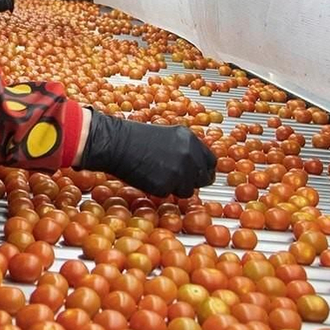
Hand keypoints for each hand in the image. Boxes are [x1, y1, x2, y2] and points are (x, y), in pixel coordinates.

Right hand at [78, 111, 216, 196]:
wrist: (117, 143)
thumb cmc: (136, 137)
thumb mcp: (168, 135)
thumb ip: (184, 148)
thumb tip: (195, 163)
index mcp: (191, 140)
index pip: (211, 161)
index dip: (204, 170)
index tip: (199, 174)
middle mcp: (189, 156)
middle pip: (204, 178)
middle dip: (194, 181)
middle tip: (181, 182)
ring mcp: (179, 172)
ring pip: (188, 190)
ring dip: (177, 188)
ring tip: (159, 176)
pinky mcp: (166, 186)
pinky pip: (169, 194)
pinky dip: (160, 190)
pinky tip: (149, 178)